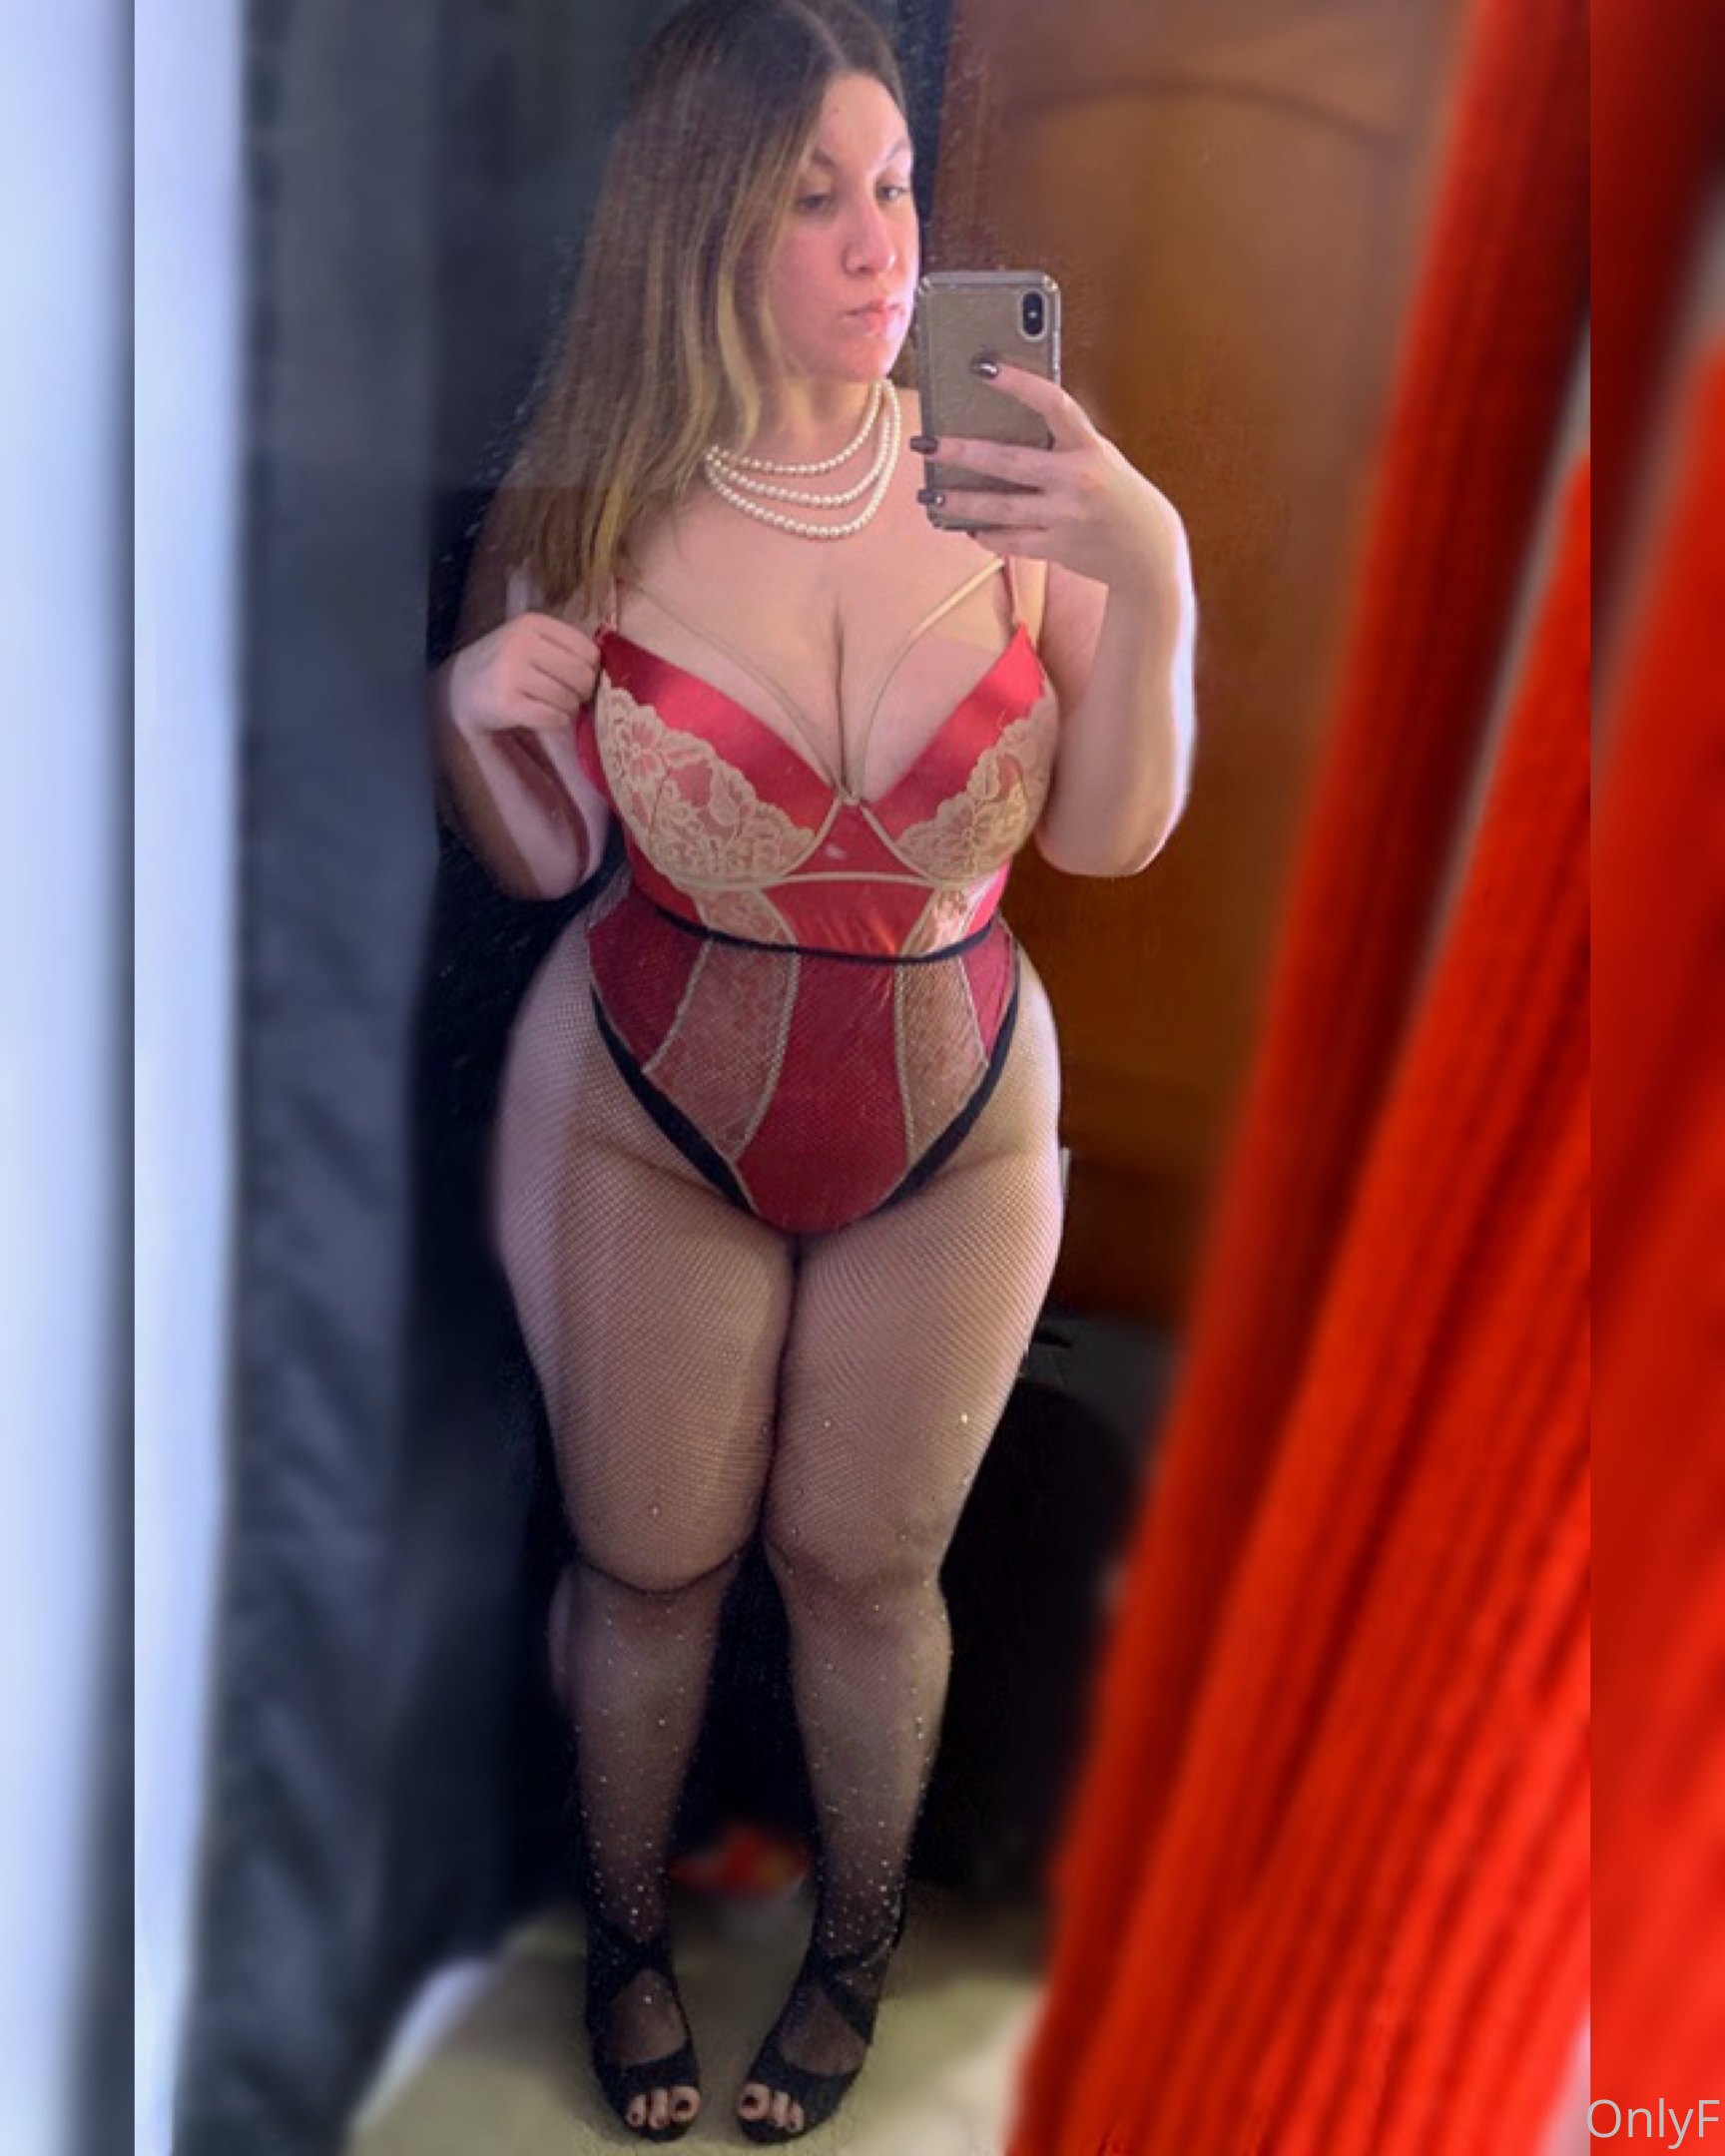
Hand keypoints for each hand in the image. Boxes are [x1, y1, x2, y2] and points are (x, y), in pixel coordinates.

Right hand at [444, 610, 600, 741]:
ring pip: (569, 699)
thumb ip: (563, 648)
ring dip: (567, 709)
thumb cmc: (504, 666)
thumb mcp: (529, 642)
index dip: (591, 670)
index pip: (588, 650)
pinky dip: (555, 721)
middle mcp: (522, 643)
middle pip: (582, 675)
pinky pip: (553, 717)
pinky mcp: (507, 702)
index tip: (577, 678)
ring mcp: (512, 672)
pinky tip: (543, 716)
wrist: (459, 688)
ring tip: (551, 705)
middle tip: (570, 697)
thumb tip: (607, 672)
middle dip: (582, 692)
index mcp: (533, 623)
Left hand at [917, 362, 1187, 592]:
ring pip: (1002, 508)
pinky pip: (1011, 542)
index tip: (980, 366)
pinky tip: (967, 526)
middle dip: (963, 452)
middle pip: (1011, 462)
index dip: (1018, 383)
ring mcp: (1067, 518)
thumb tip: (1000, 426)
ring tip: (928, 492)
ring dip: (960, 501)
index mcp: (1090, 447)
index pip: (1053, 404)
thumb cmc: (1114, 492)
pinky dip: (986, 534)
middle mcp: (1079, 480)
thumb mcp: (1098, 456)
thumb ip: (1061, 441)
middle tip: (925, 442)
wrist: (1148, 551)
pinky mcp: (1058, 549)